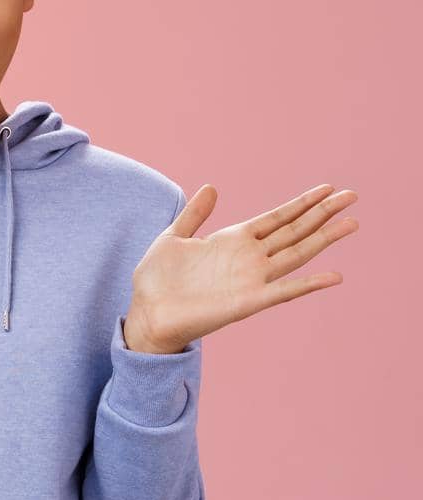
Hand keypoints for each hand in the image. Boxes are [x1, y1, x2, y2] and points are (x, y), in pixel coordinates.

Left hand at [123, 183, 357, 353]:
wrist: (146, 312)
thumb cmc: (157, 279)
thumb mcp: (173, 237)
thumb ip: (195, 214)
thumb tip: (211, 187)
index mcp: (233, 240)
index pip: (277, 218)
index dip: (302, 203)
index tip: (328, 189)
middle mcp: (248, 258)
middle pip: (294, 231)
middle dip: (322, 213)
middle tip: (352, 196)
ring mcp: (251, 279)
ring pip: (296, 254)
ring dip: (324, 239)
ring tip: (351, 222)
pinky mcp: (247, 301)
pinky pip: (283, 291)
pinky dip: (308, 284)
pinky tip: (333, 276)